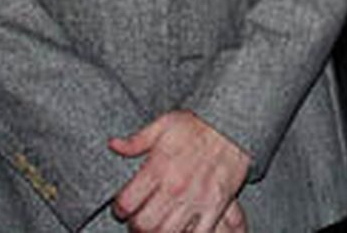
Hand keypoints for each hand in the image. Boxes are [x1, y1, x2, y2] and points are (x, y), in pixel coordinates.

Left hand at [109, 110, 250, 232]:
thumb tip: (113, 145)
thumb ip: (137, 140)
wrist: (233, 125)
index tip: (122, 208)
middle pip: (144, 224)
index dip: (119, 209)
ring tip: (156, 226)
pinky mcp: (215, 207)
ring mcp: (196, 199)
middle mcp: (175, 187)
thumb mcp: (164, 124)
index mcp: (159, 167)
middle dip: (136, 226)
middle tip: (137, 221)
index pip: (127, 202)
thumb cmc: (197, 125)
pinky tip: (181, 228)